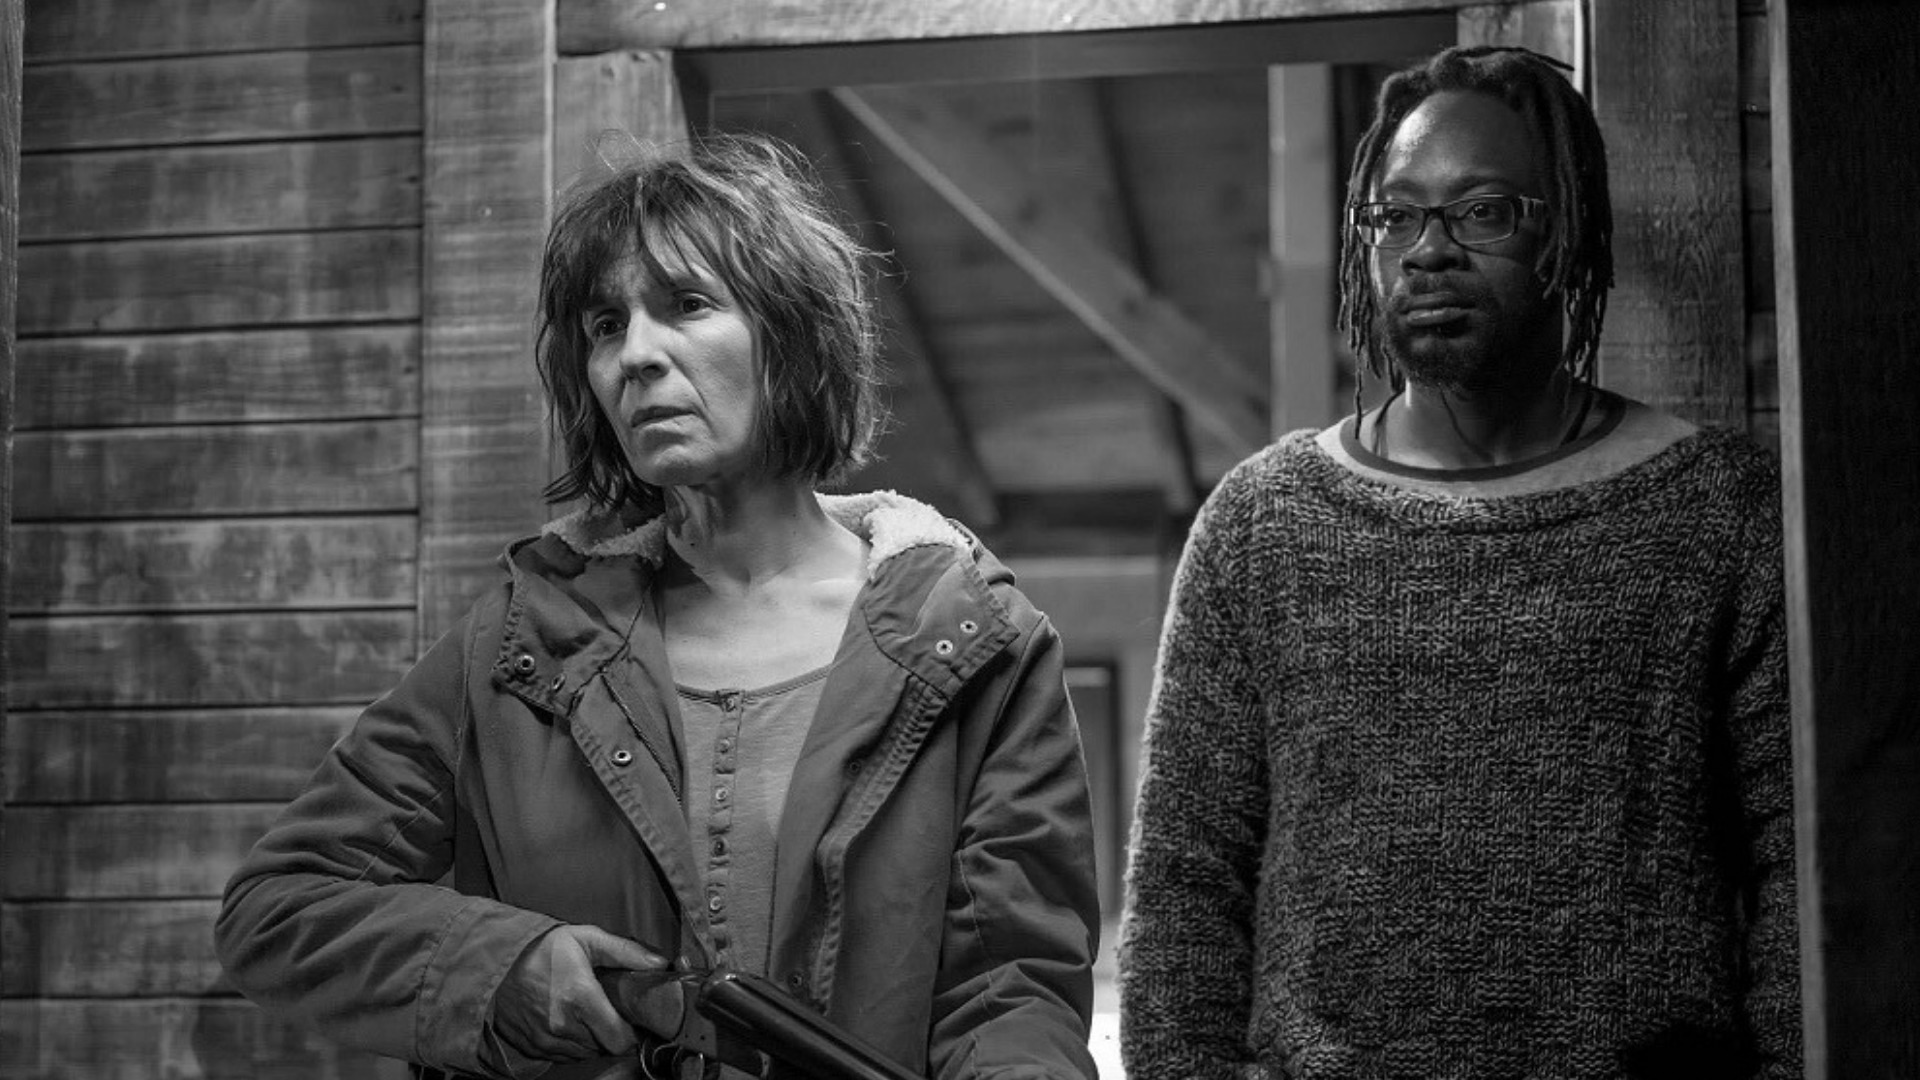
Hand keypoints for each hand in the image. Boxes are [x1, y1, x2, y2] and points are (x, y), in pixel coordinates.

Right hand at [490, 924, 666, 1061]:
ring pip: (586, 1054)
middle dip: (613, 1032)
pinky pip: (564, 1056)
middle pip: (605, 1047)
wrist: (494, 962)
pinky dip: (572, 1044)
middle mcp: (563, 1025)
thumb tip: (659, 963)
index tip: (633, 1018)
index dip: (632, 1032)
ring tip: (588, 1014)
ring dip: (593, 1039)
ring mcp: (546, 1039)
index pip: (621, 1039)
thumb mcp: (586, 938)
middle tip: (610, 1011)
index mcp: (580, 997)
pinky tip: (570, 1022)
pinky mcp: (533, 1046)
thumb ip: (626, 952)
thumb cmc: (541, 949)